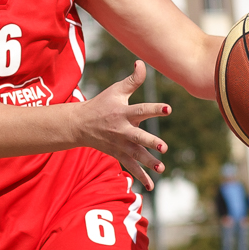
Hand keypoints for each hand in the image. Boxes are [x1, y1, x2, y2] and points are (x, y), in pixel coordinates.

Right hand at [73, 60, 170, 187]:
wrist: (80, 124)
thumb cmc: (102, 104)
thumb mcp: (115, 90)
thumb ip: (132, 80)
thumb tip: (142, 63)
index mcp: (124, 113)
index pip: (142, 110)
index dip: (155, 109)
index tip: (168, 109)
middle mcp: (122, 130)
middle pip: (138, 137)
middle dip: (150, 142)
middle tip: (163, 147)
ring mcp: (120, 144)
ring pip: (136, 155)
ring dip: (148, 163)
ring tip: (161, 168)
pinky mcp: (118, 154)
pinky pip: (131, 167)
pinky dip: (141, 177)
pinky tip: (152, 186)